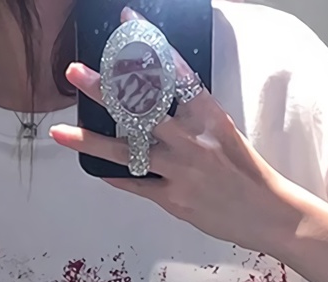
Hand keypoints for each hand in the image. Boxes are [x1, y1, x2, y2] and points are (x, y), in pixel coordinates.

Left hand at [50, 11, 298, 254]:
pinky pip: (137, 186)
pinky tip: (95, 171)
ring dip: (90, 140)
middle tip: (74, 72)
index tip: (127, 20)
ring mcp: (181, 171)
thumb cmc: (246, 172)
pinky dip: (115, 178)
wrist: (267, 214)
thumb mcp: (224, 133)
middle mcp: (192, 139)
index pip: (172, 71)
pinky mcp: (175, 200)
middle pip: (141, 108)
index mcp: (208, 114)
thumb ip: (191, 117)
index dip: (147, 45)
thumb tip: (156, 104)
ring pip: (128, 152)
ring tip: (60, 131)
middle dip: (104, 88)